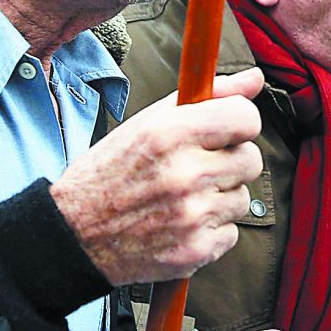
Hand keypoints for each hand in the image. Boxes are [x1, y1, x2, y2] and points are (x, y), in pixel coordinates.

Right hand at [51, 68, 263, 285]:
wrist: (76, 235)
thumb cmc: (112, 171)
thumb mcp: (149, 122)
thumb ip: (208, 97)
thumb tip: (255, 79)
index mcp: (170, 133)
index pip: (246, 118)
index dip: (239, 123)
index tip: (226, 131)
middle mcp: (184, 174)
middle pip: (251, 159)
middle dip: (230, 161)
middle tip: (198, 167)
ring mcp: (191, 216)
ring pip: (242, 198)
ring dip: (220, 198)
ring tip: (183, 198)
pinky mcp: (196, 251)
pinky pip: (231, 233)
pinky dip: (211, 230)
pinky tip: (180, 224)